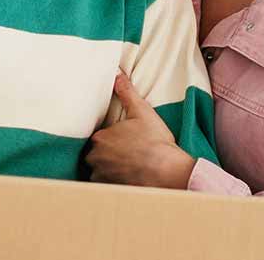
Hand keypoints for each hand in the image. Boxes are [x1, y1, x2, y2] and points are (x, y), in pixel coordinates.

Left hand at [86, 72, 195, 189]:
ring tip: (125, 168)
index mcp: (100, 137)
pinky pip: (104, 185)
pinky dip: (112, 183)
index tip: (122, 141)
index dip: (110, 138)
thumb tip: (116, 74)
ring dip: (107, 169)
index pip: (98, 136)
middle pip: (95, 154)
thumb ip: (126, 92)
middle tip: (125, 154)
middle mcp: (95, 156)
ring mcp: (101, 175)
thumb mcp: (142, 111)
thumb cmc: (156, 141)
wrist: (168, 171)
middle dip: (106, 154)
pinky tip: (125, 179)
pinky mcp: (109, 189)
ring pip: (98, 170)